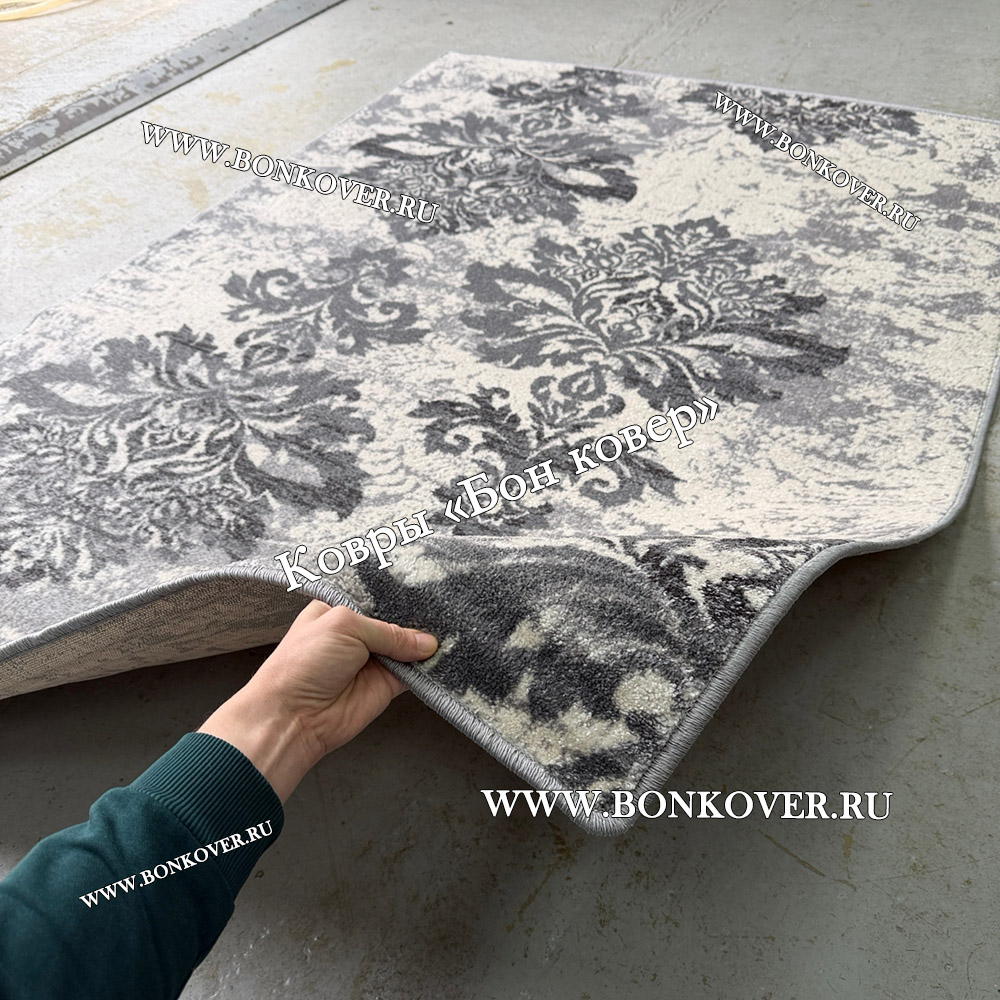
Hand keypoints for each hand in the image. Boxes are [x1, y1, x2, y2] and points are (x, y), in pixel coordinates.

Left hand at [198, 601, 437, 801]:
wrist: (294, 717)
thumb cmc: (303, 664)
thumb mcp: (345, 627)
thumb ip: (388, 631)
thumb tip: (425, 642)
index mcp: (339, 611)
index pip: (377, 598)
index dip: (400, 597)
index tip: (427, 590)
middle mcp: (357, 635)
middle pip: (397, 622)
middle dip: (418, 619)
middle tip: (444, 609)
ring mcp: (373, 660)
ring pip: (408, 647)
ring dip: (425, 645)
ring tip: (449, 631)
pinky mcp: (385, 685)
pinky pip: (413, 674)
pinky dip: (427, 668)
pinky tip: (442, 657)